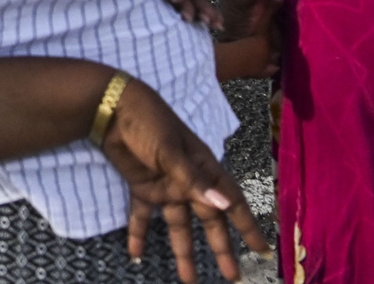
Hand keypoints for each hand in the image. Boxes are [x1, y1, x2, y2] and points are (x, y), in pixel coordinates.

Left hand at [98, 79, 269, 282]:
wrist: (112, 107)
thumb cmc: (149, 122)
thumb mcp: (171, 151)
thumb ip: (194, 181)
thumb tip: (224, 206)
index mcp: (204, 169)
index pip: (232, 202)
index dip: (248, 226)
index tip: (262, 250)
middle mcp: (188, 181)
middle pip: (209, 220)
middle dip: (221, 247)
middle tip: (232, 275)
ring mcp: (165, 186)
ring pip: (178, 225)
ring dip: (183, 251)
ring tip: (188, 279)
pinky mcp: (142, 187)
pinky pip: (142, 217)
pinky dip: (139, 234)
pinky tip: (136, 255)